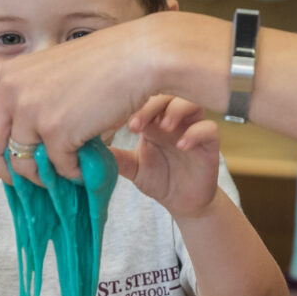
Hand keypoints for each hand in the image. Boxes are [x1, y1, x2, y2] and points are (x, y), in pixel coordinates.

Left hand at [0, 16, 162, 182]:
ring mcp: (32, 113)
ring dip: (45, 176)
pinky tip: (86, 166)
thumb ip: (32, 100)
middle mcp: (12, 94)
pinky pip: (59, 167)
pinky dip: (74, 172)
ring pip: (24, 164)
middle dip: (9, 172)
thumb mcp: (52, 74)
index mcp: (8, 77)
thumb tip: (25, 138)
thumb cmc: (103, 63)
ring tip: (65, 173)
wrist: (135, 57)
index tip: (13, 164)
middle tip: (31, 181)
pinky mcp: (57, 132)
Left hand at [115, 96, 220, 217]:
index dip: (131, 104)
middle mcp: (174, 119)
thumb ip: (116, 158)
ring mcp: (193, 129)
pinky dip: (195, 133)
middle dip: (151, 105)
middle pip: (167, 93)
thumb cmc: (159, 179)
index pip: (144, 98)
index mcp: (153, 120)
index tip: (116, 122)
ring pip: (191, 103)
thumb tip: (86, 151)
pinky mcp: (209, 144)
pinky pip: (209, 128)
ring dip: (176, 110)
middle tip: (135, 124)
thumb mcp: (132, 168)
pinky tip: (181, 145)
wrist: (184, 202)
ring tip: (163, 127)